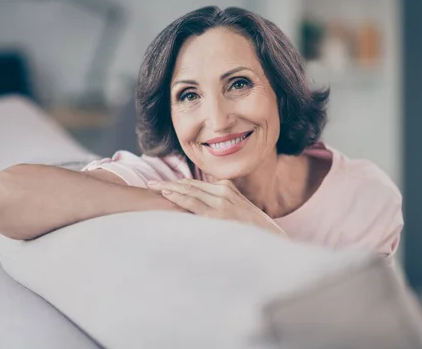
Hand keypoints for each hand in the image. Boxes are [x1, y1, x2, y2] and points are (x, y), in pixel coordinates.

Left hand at [147, 179, 285, 235]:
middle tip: (148, 184)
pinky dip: (179, 197)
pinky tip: (166, 194)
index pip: (195, 184)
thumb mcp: (238, 210)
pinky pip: (194, 204)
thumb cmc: (254, 228)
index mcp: (225, 188)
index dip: (176, 183)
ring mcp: (221, 201)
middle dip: (167, 183)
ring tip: (151, 186)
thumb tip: (205, 208)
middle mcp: (222, 191)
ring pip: (189, 191)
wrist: (272, 237)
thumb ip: (222, 205)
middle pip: (189, 185)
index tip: (160, 184)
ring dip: (168, 187)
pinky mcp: (219, 214)